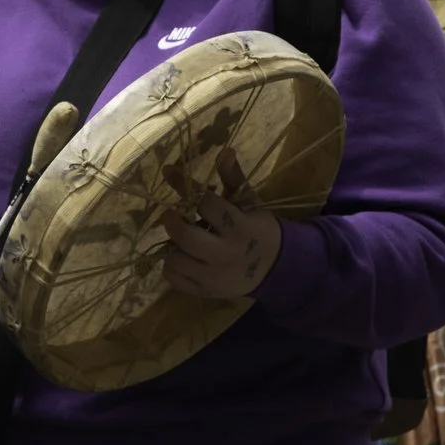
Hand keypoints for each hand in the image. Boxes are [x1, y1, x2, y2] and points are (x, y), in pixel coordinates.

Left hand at [158, 162, 283, 297]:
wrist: (275, 268)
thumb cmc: (256, 228)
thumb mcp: (248, 202)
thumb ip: (233, 178)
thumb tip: (225, 151)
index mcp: (240, 227)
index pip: (207, 205)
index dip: (186, 186)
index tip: (169, 172)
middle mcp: (226, 254)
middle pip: (186, 237)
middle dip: (173, 221)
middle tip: (171, 215)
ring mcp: (215, 277)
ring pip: (176, 260)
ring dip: (172, 246)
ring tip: (180, 240)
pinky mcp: (205, 292)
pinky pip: (175, 280)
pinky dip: (172, 267)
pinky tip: (183, 257)